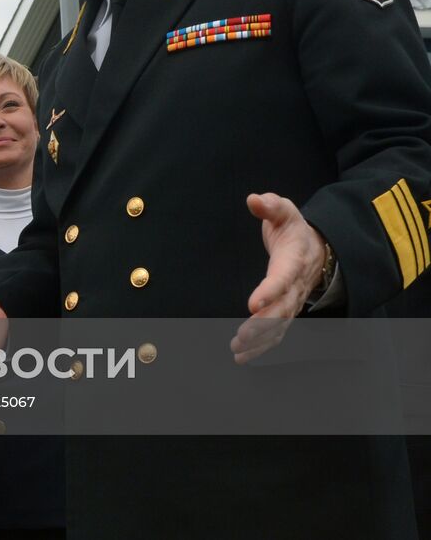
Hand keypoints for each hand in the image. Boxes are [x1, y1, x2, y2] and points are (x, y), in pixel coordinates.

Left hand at [231, 193, 327, 363]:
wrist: (317, 248)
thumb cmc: (294, 228)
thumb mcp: (284, 211)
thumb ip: (270, 206)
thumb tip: (254, 199)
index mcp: (293, 260)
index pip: (282, 278)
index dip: (269, 292)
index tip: (253, 304)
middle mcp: (295, 285)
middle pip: (281, 310)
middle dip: (262, 325)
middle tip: (242, 336)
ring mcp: (292, 300)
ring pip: (279, 326)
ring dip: (260, 340)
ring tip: (238, 349)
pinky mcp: (286, 310)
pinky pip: (276, 332)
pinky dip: (262, 345)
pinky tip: (243, 355)